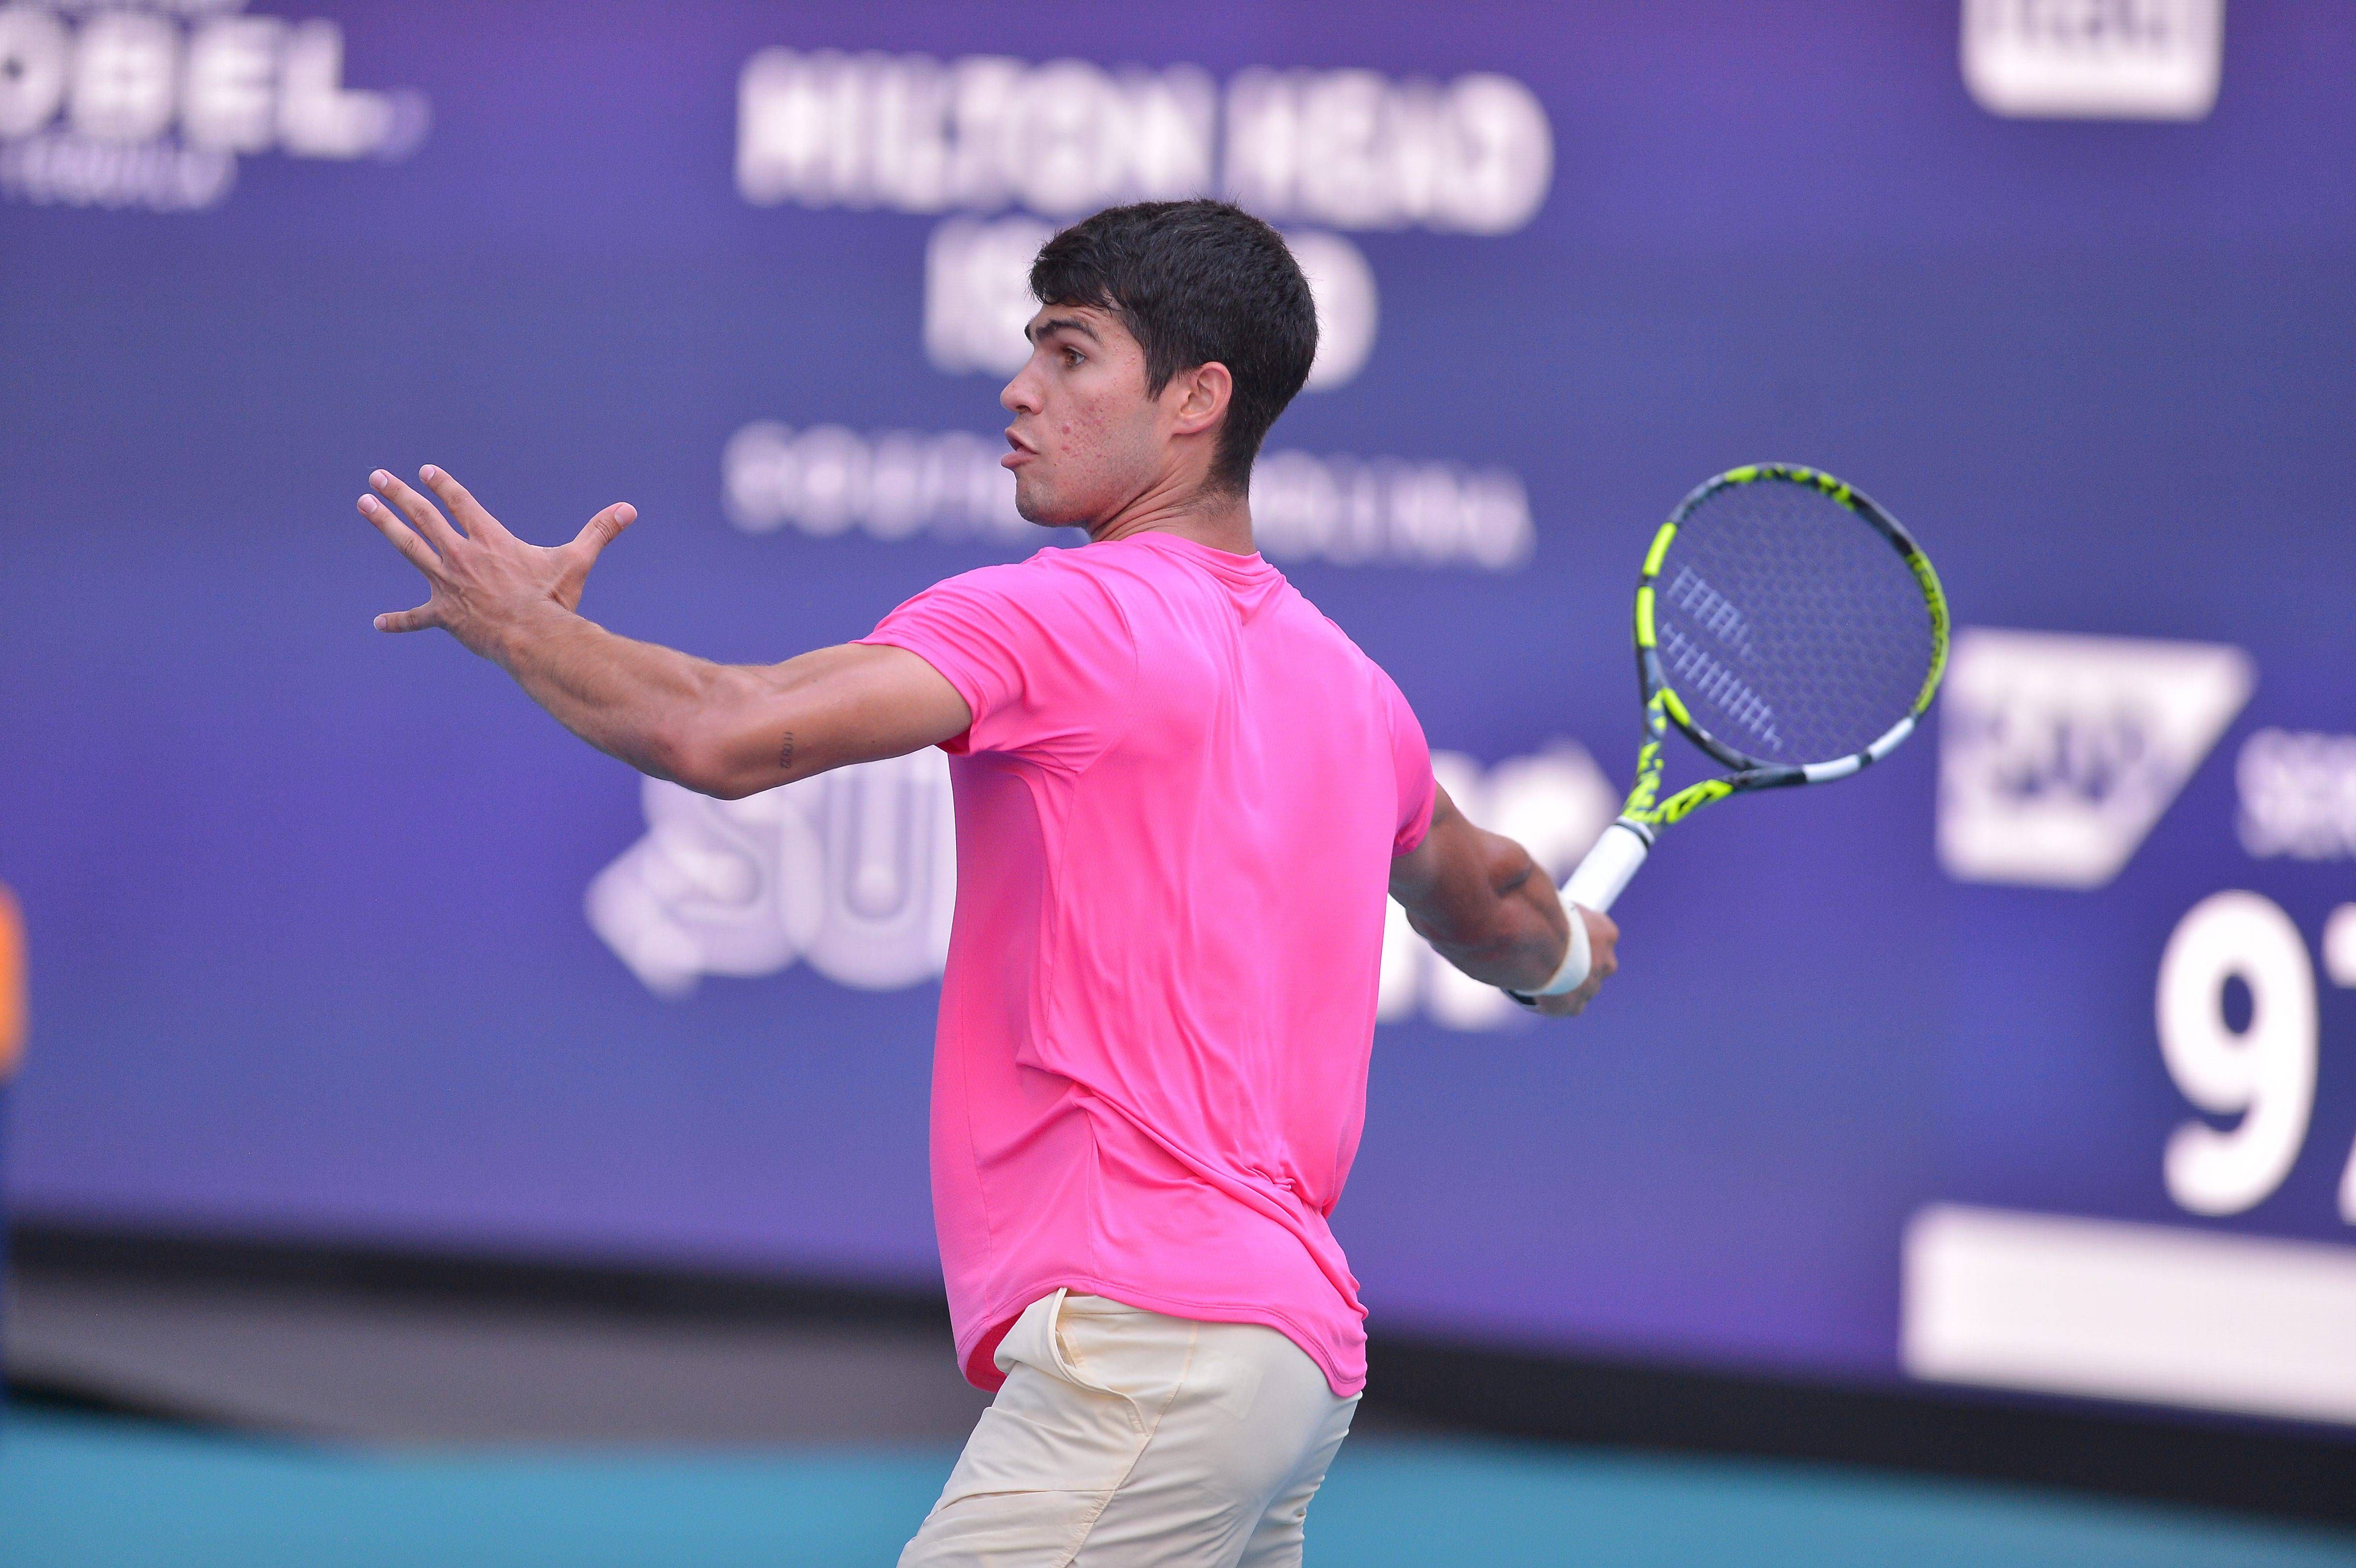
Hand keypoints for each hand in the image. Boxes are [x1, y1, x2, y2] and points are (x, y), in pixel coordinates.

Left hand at [358, 465, 635, 660]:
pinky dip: (399, 622)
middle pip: (424, 516)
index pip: (461, 503)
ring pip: (409, 547)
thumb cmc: (554, 599)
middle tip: (377, 476)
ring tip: (363, 504)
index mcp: (490, 539)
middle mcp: (462, 555)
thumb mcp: (576, 561)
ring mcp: (448, 584)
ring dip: (385, 524)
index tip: (427, 472)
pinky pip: (417, 619)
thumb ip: (599, 531)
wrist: (533, 636)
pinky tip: (379, 623)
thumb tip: (630, 508)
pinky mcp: (444, 615)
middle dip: (399, 494)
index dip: (444, 486)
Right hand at [1528, 904, 1618, 1016]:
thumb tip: (1547, 907)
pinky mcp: (1575, 1007)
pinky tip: (1537, 992)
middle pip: (1593, 964)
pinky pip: (1566, 1005)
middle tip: (1552, 959)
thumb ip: (1561, 913)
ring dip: (1567, 984)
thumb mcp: (1559, 906)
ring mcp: (1593, 986)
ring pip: (1581, 986)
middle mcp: (1607, 962)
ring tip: (1540, 976)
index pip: (1599, 936)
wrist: (1539, 948)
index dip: (1580, 938)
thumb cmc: (1544, 918)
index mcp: (1607, 933)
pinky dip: (1554, 1001)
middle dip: (1578, 964)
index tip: (1563, 937)